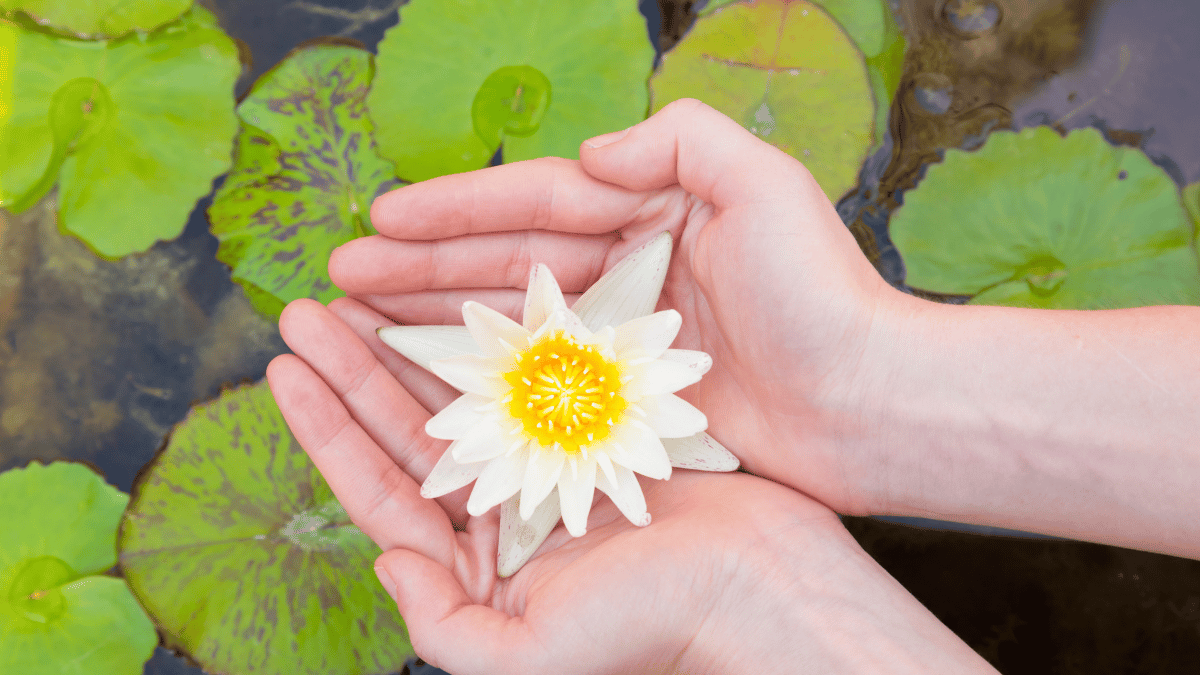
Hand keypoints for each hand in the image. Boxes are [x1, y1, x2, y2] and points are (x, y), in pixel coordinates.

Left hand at [266, 300, 993, 674]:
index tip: (284, 368)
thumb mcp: (529, 658)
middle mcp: (502, 512)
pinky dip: (488, 340)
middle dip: (354, 370)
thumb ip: (442, 628)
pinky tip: (456, 302)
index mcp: (475, 567)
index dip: (325, 430)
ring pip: (458, 395)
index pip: (378, 490)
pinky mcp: (590, 429)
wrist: (756, 586)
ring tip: (363, 294)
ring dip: (408, 346)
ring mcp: (544, 466)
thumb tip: (387, 564)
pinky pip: (524, 374)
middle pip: (408, 431)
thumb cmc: (649, 628)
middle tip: (307, 310)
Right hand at [326, 99, 914, 515]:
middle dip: (416, 267)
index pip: (532, 201)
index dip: (452, 208)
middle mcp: (626, 267)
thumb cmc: (822, 297)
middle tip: (338, 277)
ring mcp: (621, 335)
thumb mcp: (764, 185)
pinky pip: (535, 379)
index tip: (379, 216)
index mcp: (649, 210)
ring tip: (356, 322)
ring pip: (505, 320)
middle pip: (500, 261)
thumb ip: (678, 141)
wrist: (868, 404)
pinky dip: (478, 377)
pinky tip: (425, 381)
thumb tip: (589, 151)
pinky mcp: (625, 396)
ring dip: (431, 320)